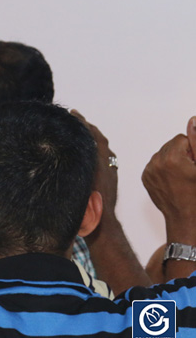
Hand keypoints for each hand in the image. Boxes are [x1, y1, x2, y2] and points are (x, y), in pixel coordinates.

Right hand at [71, 110, 117, 217]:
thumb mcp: (76, 181)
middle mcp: (106, 163)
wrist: (102, 224)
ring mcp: (110, 171)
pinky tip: (88, 154)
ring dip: (93, 139)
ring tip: (81, 134)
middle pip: (98, 139)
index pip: (90, 134)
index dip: (81, 122)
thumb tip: (62, 151)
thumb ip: (73, 164)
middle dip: (87, 128)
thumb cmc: (86, 207)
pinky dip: (96, 151)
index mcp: (98, 160)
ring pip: (103, 149)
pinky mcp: (111, 179)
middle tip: (76, 120)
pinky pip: (105, 159)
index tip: (73, 113)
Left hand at [142, 117, 195, 235]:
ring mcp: (148, 171)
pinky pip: (155, 164)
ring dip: (173, 160)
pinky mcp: (145, 178)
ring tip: (182, 177)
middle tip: (190, 171)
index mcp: (170, 158)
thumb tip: (192, 120)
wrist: (187, 217)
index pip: (182, 138)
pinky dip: (164, 168)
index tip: (194, 164)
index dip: (193, 150)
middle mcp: (155, 163)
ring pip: (163, 154)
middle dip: (182, 153)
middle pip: (171, 145)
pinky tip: (174, 181)